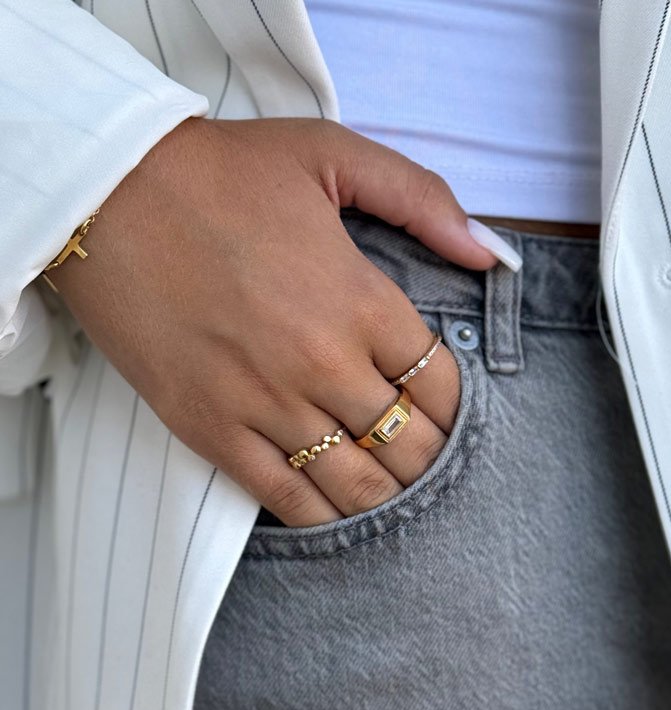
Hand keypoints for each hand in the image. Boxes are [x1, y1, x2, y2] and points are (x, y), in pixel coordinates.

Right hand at [52, 117, 499, 525]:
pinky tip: (339, 511)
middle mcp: (322, 362)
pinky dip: (322, 515)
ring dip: (387, 494)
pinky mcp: (211, 429)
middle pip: (407, 443)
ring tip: (395, 490)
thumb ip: (422, 199)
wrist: (107, 195)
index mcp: (361, 300)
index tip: (449, 413)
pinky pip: (284, 499)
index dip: (456, 409)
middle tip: (428, 458)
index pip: (439, 383)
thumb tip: (487, 252)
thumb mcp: (333, 156)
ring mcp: (265, 403)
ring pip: (355, 485)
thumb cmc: (222, 174)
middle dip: (429, 458)